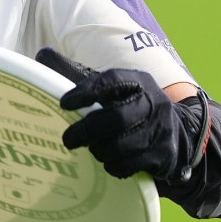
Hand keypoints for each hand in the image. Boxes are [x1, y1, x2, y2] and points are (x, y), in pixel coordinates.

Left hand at [36, 47, 193, 181]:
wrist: (179, 134)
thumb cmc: (131, 107)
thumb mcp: (111, 88)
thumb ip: (76, 73)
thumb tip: (42, 55)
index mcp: (138, 81)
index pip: (112, 80)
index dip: (87, 91)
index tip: (64, 103)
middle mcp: (154, 103)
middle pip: (117, 117)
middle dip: (87, 130)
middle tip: (67, 139)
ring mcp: (161, 130)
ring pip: (122, 145)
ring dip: (99, 150)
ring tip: (91, 149)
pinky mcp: (162, 155)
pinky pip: (131, 165)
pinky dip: (114, 166)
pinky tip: (109, 162)